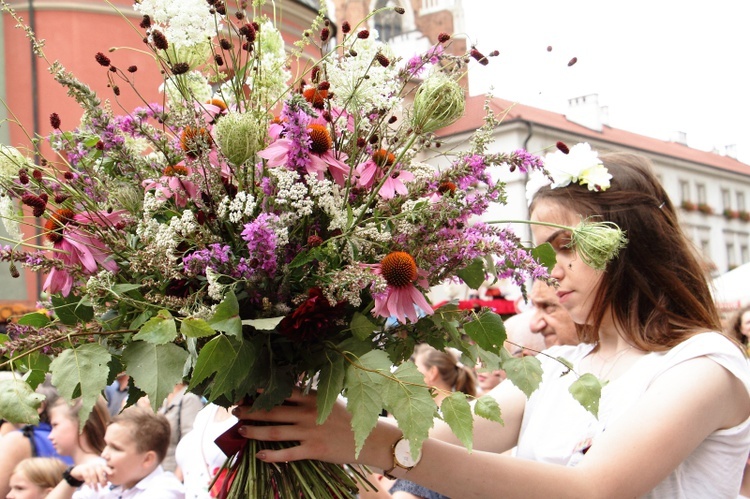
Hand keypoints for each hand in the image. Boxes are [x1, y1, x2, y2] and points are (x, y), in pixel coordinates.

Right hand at [72, 459, 111, 489]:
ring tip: (96, 489)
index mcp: (99, 466)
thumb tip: (107, 484)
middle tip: (103, 487)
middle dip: (102, 480)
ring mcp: (88, 467)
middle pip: (99, 471)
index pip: (105, 467)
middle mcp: (94, 465)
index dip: (108, 470)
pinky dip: (88, 482)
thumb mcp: (95, 476)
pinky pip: (86, 476)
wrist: (77, 472)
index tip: (111, 473)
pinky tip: (90, 487)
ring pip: (93, 475)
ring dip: (95, 483)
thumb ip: (101, 479)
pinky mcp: (82, 470)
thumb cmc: (89, 474)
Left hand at [233, 389, 397, 467]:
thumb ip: (309, 397)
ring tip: (241, 429)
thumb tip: (288, 392)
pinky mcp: (313, 450)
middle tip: (235, 411)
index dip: (263, 391)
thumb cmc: (348, 417)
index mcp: (312, 398)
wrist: (368, 438)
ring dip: (255, 431)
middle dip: (251, 411)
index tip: (246, 391)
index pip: (283, 392)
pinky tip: (259, 455)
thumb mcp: (329, 401)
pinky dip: (271, 455)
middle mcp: (307, 413)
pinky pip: (287, 453)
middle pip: (272, 411)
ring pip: (274, 432)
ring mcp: (309, 432)